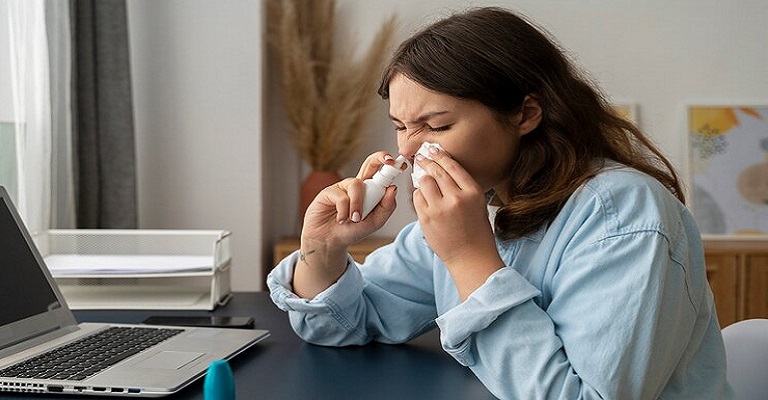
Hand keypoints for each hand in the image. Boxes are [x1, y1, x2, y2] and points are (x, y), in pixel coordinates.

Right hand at [301, 151, 400, 246]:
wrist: (330, 242)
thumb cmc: (351, 231)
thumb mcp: (375, 222)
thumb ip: (386, 207)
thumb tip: (393, 188)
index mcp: (370, 191)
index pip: (381, 173)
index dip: (390, 166)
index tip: (402, 164)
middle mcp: (356, 185)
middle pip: (369, 163)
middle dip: (380, 158)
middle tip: (389, 161)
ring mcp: (342, 187)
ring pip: (357, 185)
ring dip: (358, 205)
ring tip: (354, 219)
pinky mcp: (328, 192)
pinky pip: (341, 197)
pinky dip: (344, 211)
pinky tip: (341, 220)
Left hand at [413, 148, 503, 298]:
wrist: (470, 257)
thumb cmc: (475, 232)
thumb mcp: (477, 204)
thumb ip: (462, 187)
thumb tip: (442, 168)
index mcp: (472, 192)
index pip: (452, 166)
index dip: (440, 156)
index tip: (433, 150)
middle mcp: (456, 198)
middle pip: (436, 171)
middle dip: (427, 162)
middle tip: (421, 158)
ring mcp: (440, 208)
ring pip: (424, 182)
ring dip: (423, 180)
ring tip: (424, 182)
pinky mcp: (426, 218)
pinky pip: (417, 198)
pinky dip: (419, 196)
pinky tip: (424, 199)